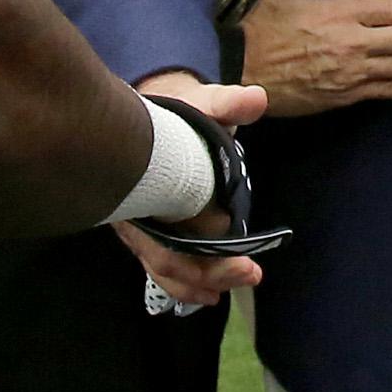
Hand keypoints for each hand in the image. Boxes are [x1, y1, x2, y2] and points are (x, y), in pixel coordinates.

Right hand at [125, 72, 269, 305]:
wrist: (147, 119)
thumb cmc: (174, 115)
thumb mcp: (200, 103)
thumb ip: (226, 102)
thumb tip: (256, 98)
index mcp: (144, 182)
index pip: (168, 233)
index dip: (203, 255)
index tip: (245, 260)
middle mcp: (134, 210)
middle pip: (164, 258)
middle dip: (207, 274)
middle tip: (251, 273)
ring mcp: (138, 224)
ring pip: (159, 266)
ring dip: (194, 284)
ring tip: (226, 293)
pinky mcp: (145, 231)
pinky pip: (158, 263)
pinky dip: (183, 282)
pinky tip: (206, 293)